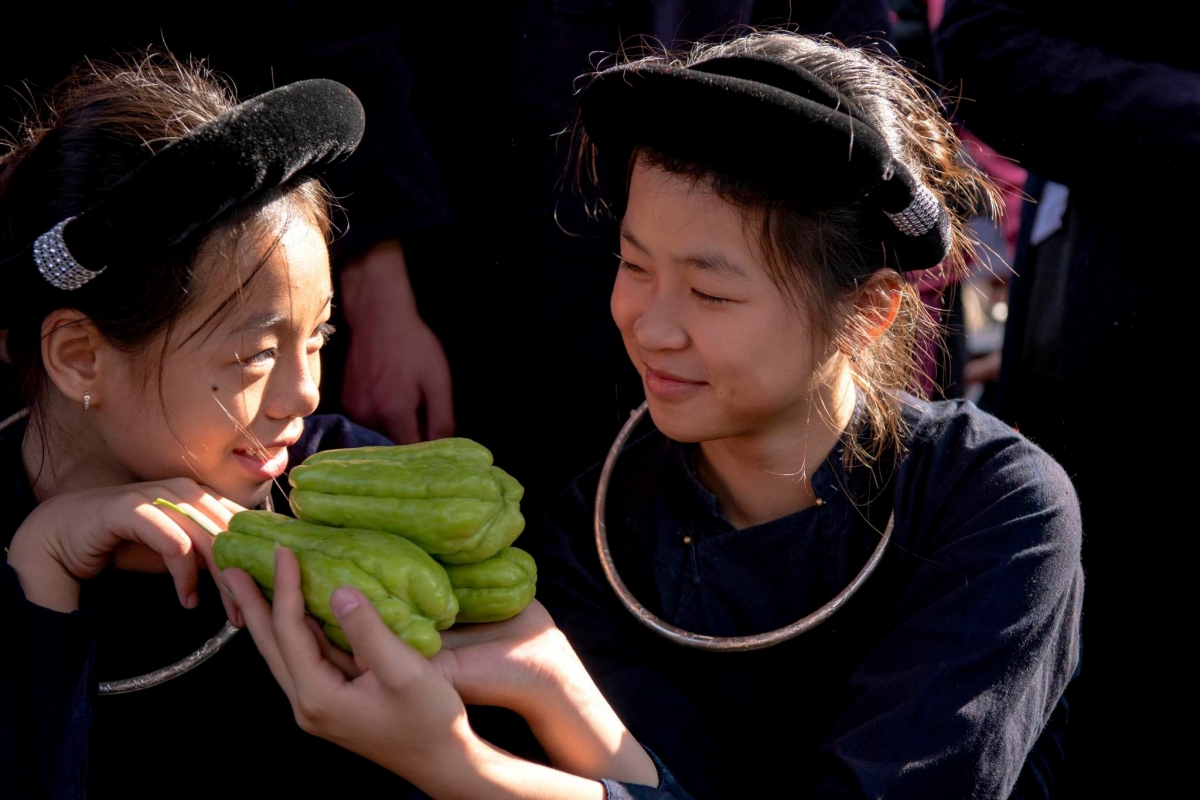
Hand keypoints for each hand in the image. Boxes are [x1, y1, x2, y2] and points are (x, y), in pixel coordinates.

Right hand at [6, 478, 241, 622]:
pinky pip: (173, 543)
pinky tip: (188, 600)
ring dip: (221, 579)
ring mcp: (157, 496)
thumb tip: (243, 573)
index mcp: (198, 494)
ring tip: (228, 612)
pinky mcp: (131, 509)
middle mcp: (183, 490)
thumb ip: (205, 554)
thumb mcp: (173, 551)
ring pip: (207, 536)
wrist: (61, 536)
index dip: (258, 553)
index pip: (242, 520)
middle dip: (246, 573)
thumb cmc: (121, 542)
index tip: (270, 587)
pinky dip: (185, 575)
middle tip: (252, 610)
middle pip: (230, 531)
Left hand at [224, 549, 645, 795]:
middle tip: (231, 569)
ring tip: (254, 586)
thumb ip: (368, 630)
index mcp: (319, 696)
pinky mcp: (334, 703)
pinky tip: (299, 614)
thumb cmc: (429, 720)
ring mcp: (319, 706)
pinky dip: (296, 630)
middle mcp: (309, 703)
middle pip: (271, 645)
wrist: (445, 761)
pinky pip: (306, 659)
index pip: (290, 631)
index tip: (284, 551)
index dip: (285, 587)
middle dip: (252, 605)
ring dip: (270, 617)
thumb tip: (339, 591)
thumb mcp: (403, 671)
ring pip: (285, 652)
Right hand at [339, 239, 454, 443]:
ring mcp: (354, 410)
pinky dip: (383, 418)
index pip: (412, 451)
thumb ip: (442, 419)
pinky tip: (392, 397)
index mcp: (393, 411)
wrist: (378, 317)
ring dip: (397, 428)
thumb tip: (444, 450)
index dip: (427, 452)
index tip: (438, 448)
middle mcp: (368, 416)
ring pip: (382, 436)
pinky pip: (370, 423)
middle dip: (412, 439)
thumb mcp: (438, 381)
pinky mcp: (347, 404)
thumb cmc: (413, 345)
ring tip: (407, 401)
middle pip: (395, 446)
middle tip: (426, 420)